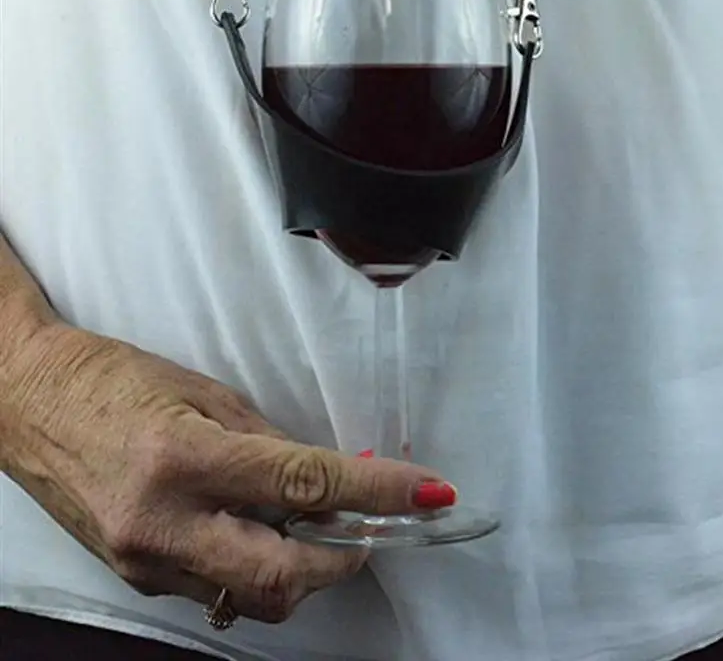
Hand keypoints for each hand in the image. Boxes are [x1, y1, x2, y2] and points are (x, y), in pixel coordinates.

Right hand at [4, 325, 455, 623]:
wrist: (30, 405)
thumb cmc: (117, 380)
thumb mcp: (204, 392)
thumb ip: (269, 444)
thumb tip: (328, 479)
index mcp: (183, 458)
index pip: (301, 485)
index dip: (375, 492)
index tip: (427, 493)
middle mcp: (162, 523)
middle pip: (281, 579)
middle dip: (342, 560)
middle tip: (365, 526)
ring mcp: (146, 562)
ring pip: (251, 598)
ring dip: (301, 571)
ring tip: (312, 526)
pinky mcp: (138, 578)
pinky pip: (217, 589)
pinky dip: (255, 568)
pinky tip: (257, 531)